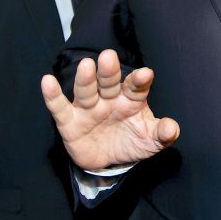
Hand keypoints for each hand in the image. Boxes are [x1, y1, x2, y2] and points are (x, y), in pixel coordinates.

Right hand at [41, 50, 179, 169]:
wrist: (108, 162)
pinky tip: (47, 81)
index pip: (135, 87)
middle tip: (109, 57)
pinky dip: (52, 95)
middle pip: (109, 83)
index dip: (140, 80)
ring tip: (86, 66)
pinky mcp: (70, 122)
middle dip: (109, 72)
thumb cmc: (132, 142)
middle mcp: (109, 99)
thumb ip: (162, 134)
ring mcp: (88, 108)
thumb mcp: (150, 141)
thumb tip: (173, 128)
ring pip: (86, 91)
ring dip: (86, 80)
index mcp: (130, 99)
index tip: (145, 74)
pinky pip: (59, 108)